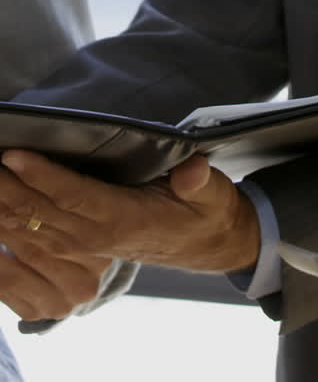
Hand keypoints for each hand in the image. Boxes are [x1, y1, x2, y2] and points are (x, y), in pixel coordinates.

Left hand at [0, 150, 259, 319]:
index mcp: (125, 219)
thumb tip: (191, 172)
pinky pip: (37, 240)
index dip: (44, 177)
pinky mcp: (80, 247)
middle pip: (44, 211)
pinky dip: (10, 227)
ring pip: (34, 227)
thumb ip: (200, 182)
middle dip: (9, 187)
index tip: (16, 155)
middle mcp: (98, 236)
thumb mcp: (213, 193)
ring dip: (4, 204)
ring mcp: (85, 246)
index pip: (76, 196)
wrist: (206, 245)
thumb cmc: (206, 211)